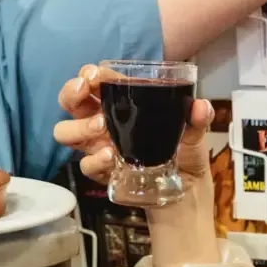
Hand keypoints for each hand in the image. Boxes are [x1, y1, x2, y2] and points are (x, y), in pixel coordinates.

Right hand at [54, 65, 213, 187]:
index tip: (95, 76)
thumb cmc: (184, 155)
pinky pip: (85, 164)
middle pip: (70, 102)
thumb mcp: (195, 134)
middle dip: (70, 93)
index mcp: (122, 104)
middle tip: (84, 91)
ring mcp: (99, 147)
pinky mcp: (102, 172)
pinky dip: (95, 159)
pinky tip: (110, 156)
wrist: (186, 192)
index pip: (94, 81)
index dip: (89, 74)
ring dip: (79, 127)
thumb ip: (198, 119)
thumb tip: (200, 106)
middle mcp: (103, 121)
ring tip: (101, 127)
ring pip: (65, 133)